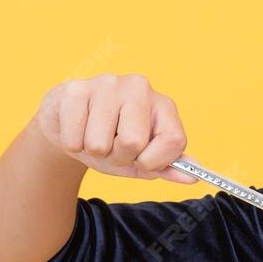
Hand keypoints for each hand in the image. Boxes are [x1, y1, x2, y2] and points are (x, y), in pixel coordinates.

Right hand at [33, 72, 196, 182]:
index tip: (142, 161)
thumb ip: (166, 167)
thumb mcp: (141, 159)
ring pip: (99, 143)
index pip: (174, 140)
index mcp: (162, 105)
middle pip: (133, 142)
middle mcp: (138, 87)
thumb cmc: (111, 142)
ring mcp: (106, 84)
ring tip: (93, 136)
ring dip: (94, 152)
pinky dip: (73, 145)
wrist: (70, 125)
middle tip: (112, 147)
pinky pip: (74, 139)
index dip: (155, 162)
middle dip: (119, 157)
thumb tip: (192, 177)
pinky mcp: (75, 90)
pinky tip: (77, 129)